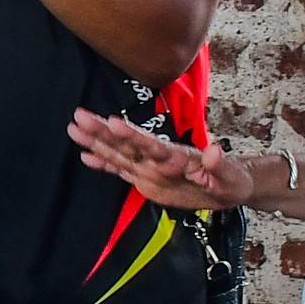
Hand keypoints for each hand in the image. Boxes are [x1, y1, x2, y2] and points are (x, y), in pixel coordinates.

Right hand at [68, 110, 252, 207]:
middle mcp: (157, 158)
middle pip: (126, 143)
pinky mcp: (146, 180)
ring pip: (118, 153)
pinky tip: (85, 156)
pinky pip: (121, 170)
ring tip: (73, 128)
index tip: (112, 122)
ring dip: (96, 142)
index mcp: (175, 156)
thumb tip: (214, 150)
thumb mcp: (229, 176)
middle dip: (102, 131)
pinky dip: (103, 164)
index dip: (131, 134)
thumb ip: (218, 164)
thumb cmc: (231, 179)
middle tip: (79, 116)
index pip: (149, 144)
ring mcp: (149, 168)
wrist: (227, 187)